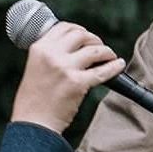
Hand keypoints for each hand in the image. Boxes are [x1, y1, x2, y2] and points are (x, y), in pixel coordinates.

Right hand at [11, 21, 125, 132]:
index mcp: (39, 48)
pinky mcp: (78, 83)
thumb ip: (49, 56)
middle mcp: (52, 55)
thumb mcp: (35, 68)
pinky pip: (102, 71)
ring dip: (106, 51)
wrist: (33, 124)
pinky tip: (119, 65)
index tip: (85, 35)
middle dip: (94, 39)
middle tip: (99, 47)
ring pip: (95, 50)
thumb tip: (73, 48)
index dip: (78, 29)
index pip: (63, 27)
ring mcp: (65, 68)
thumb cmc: (33, 101)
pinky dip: (114, 66)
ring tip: (110, 56)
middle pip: (81, 35)